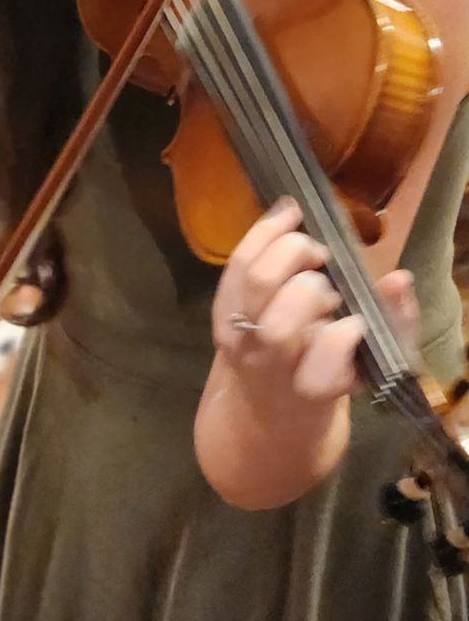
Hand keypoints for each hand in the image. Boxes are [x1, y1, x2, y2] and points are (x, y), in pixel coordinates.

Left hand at [212, 197, 417, 417]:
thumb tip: (399, 280)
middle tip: (333, 285)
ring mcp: (238, 337)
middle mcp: (269, 366)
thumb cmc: (326, 381)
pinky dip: (263, 233)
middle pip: (278, 326)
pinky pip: (236, 264)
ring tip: (312, 247)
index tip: (357, 322)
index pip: (323, 365)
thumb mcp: (369, 365)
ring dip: (286, 252)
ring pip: (253, 284)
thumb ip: (395, 326)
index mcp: (313, 388)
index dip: (343, 334)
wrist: (266, 406)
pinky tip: (288, 214)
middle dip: (310, 290)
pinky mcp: (220, 311)